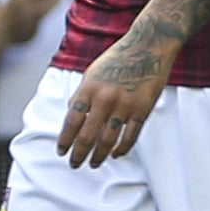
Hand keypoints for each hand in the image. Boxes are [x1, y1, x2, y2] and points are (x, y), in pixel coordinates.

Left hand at [56, 28, 173, 167]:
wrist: (148, 47)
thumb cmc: (118, 58)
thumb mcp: (92, 73)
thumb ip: (82, 94)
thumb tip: (72, 114)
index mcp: (89, 88)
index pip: (72, 121)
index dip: (65, 139)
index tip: (61, 151)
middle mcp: (105, 99)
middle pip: (88, 135)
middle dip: (79, 153)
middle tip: (75, 164)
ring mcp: (125, 106)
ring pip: (108, 140)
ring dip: (99, 155)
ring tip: (93, 164)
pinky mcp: (142, 110)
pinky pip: (130, 136)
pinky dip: (122, 148)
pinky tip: (115, 154)